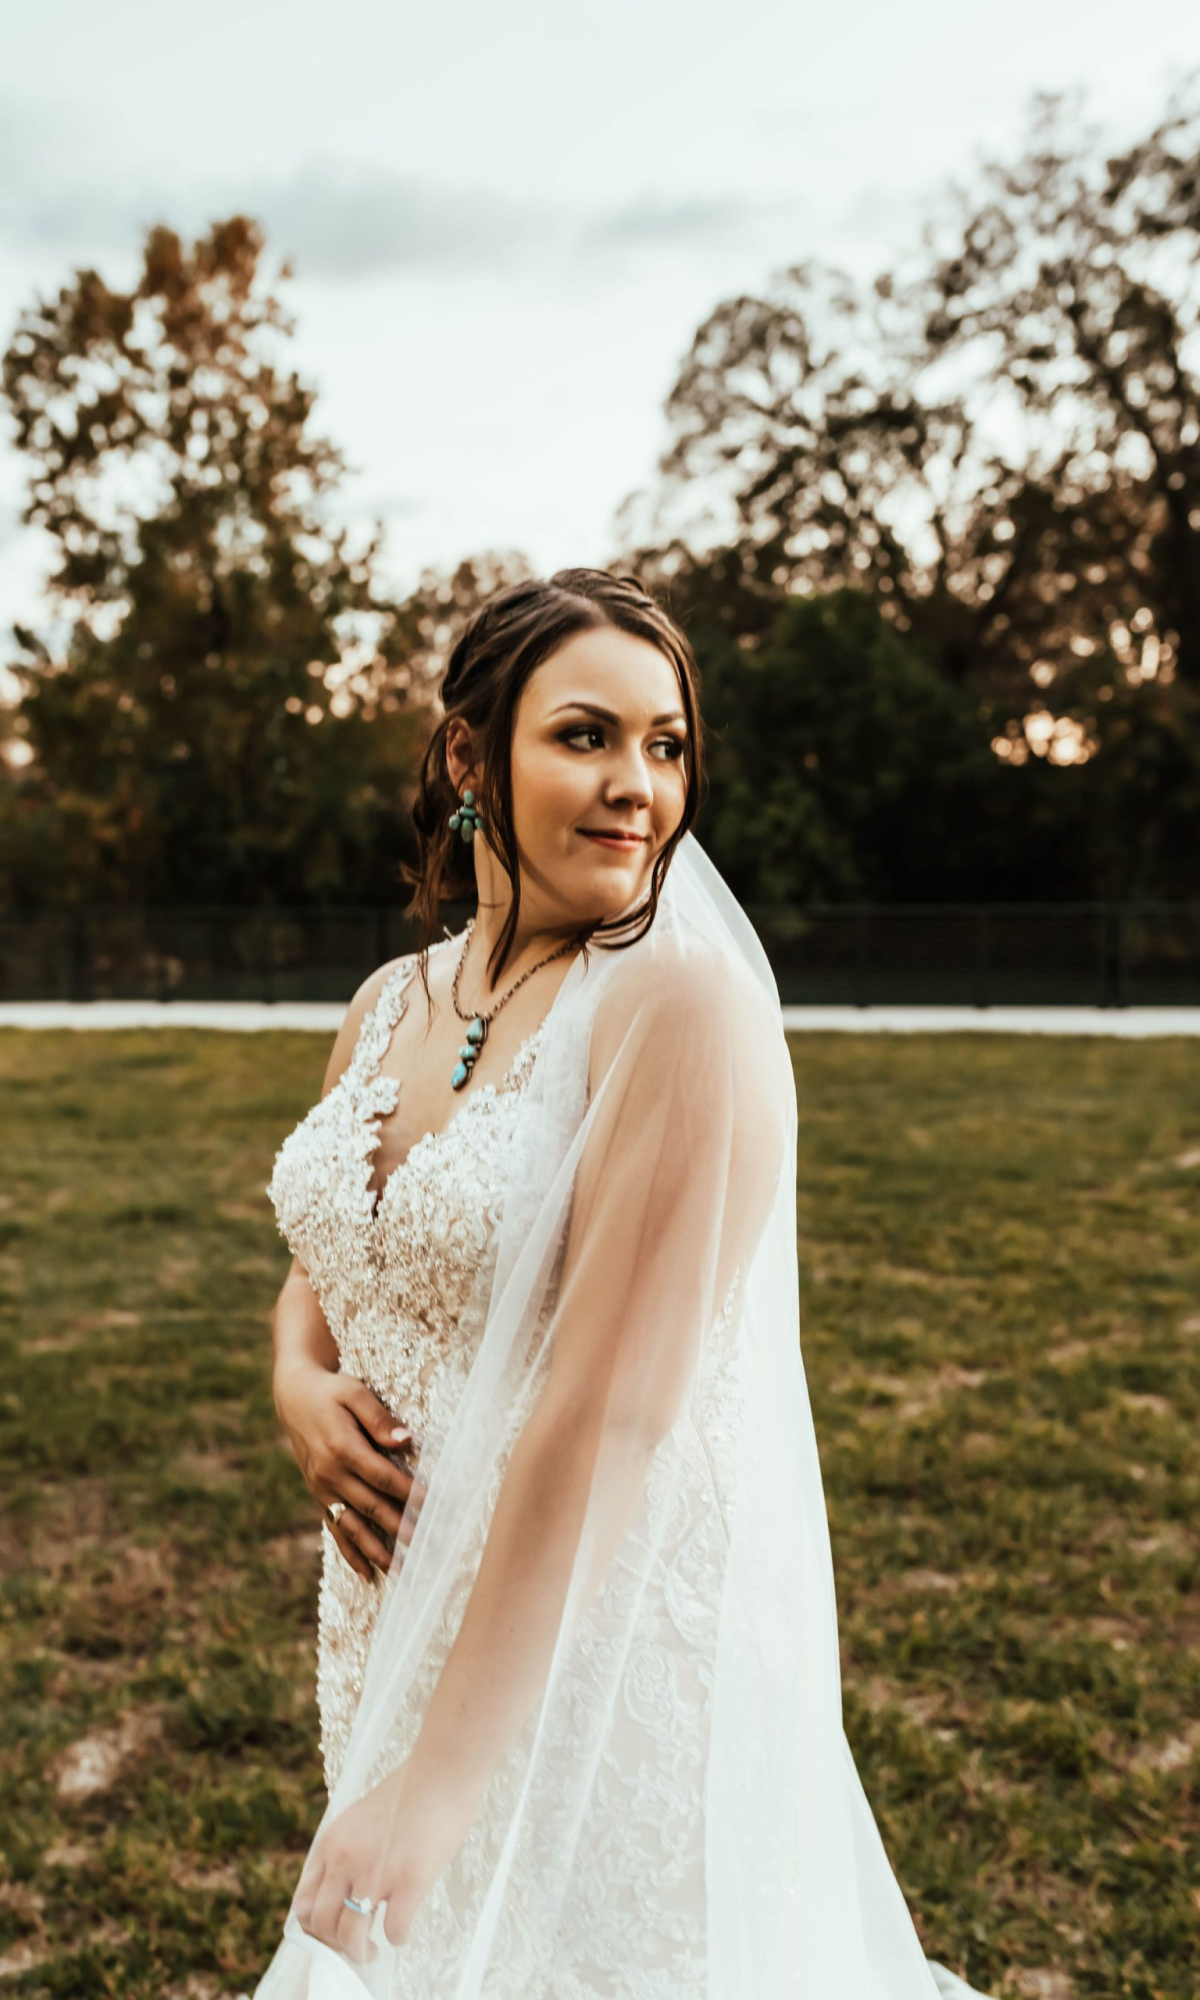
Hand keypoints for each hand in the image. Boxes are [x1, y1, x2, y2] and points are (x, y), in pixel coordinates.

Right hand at [273, 1361, 424, 1581]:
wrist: (294, 1396)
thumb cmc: (331, 1391)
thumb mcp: (354, 1392)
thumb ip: (378, 1417)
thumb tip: (404, 1439)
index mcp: (342, 1447)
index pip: (384, 1477)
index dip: (410, 1493)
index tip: (433, 1506)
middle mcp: (330, 1474)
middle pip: (372, 1506)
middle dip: (401, 1528)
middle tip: (428, 1547)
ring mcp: (322, 1488)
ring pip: (353, 1526)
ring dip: (377, 1551)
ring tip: (401, 1571)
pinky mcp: (319, 1495)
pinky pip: (335, 1528)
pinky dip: (350, 1552)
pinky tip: (367, 1573)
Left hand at [292, 1758, 478, 1960]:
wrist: (443, 1768)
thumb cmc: (410, 1791)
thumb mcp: (359, 1819)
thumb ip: (345, 1853)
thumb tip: (344, 1896)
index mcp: (331, 1843)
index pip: (303, 1904)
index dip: (316, 1928)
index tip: (334, 1932)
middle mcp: (345, 1859)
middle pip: (322, 1926)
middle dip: (336, 1945)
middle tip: (357, 1945)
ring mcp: (377, 1871)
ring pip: (351, 1938)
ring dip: (361, 1953)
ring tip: (374, 1950)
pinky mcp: (411, 1880)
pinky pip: (395, 1931)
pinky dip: (398, 1937)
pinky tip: (404, 1927)